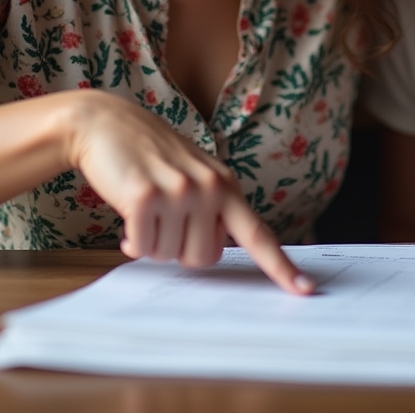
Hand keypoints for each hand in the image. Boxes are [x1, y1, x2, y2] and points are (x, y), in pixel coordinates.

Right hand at [67, 91, 313, 294]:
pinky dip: (132, 240)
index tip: (306, 290)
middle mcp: (210, 187)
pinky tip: (129, 212)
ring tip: (147, 207)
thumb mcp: (195, 176)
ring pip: (169, 256)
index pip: (258, 234)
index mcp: (227, 186)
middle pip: (203, 259)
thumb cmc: (152, 156)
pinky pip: (142, 249)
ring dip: (153, 242)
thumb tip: (213, 254)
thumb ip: (213, 209)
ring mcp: (180, 191)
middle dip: (180, 249)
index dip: (280, 266)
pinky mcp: (146, 196)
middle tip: (165, 219)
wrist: (109, 123)